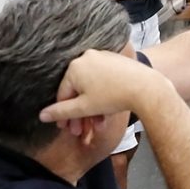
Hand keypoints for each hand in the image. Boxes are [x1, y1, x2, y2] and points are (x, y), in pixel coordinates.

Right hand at [39, 49, 173, 131]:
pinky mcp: (117, 61)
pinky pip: (104, 80)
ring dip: (93, 109)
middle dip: (80, 114)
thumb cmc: (114, 96)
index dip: (63, 114)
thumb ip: (61, 111)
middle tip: (81, 131)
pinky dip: (103, 96)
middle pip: (78, 91)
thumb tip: (42, 115)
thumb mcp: (84, 108)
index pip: (63, 93)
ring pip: (92, 88)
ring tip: (98, 125)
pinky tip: (107, 113)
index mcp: (75, 66)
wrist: (147, 88)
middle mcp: (87, 57)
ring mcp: (103, 57)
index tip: (65, 127)